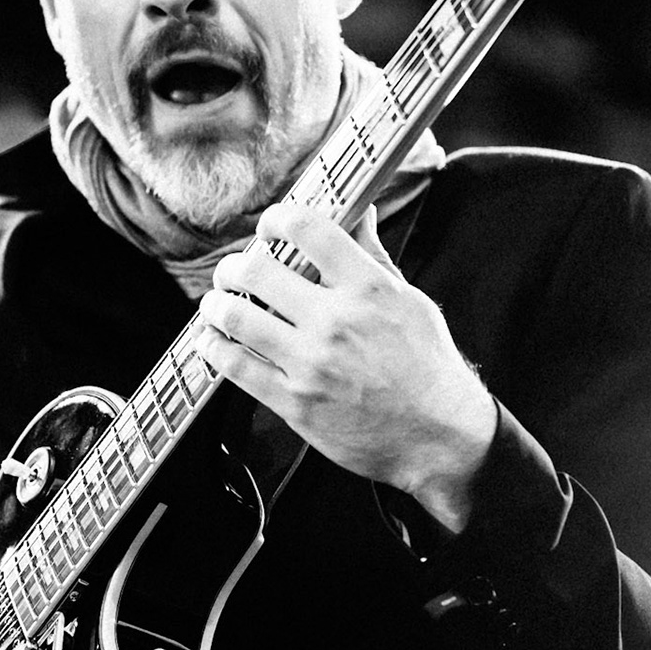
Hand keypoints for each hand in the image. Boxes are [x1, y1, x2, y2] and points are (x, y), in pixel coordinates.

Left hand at [196, 202, 496, 531]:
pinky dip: (213, 348)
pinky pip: (235, 366)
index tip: (270, 227)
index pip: (308, 229)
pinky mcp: (294, 402)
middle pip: (258, 270)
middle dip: (235, 265)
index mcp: (369, 288)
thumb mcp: (411, 301)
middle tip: (234, 270)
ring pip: (235, 315)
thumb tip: (362, 214)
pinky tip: (212, 340)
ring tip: (217, 302)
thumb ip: (374, 256)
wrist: (438, 436)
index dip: (278, 219)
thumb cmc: (428, 368)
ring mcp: (312, 363)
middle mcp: (337, 321)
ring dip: (216, 303)